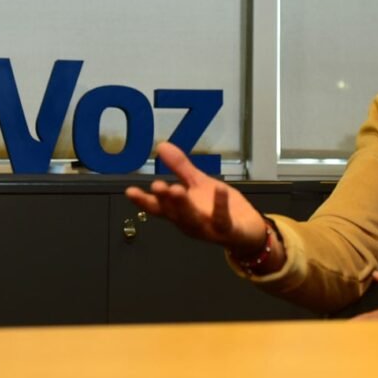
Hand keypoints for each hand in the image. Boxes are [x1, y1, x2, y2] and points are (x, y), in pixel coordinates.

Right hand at [125, 142, 269, 257]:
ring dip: (184, 206)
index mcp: (180, 212)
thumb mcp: (198, 184)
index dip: (144, 201)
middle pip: (174, 213)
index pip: (158, 207)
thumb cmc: (218, 208)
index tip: (130, 191)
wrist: (248, 230)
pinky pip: (223, 220)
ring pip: (193, 220)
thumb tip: (160, 146)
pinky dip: (220, 205)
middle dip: (165, 200)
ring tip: (177, 188)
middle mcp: (190, 223)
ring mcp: (208, 229)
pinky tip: (220, 188)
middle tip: (157, 186)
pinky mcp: (228, 230)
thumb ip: (180, 167)